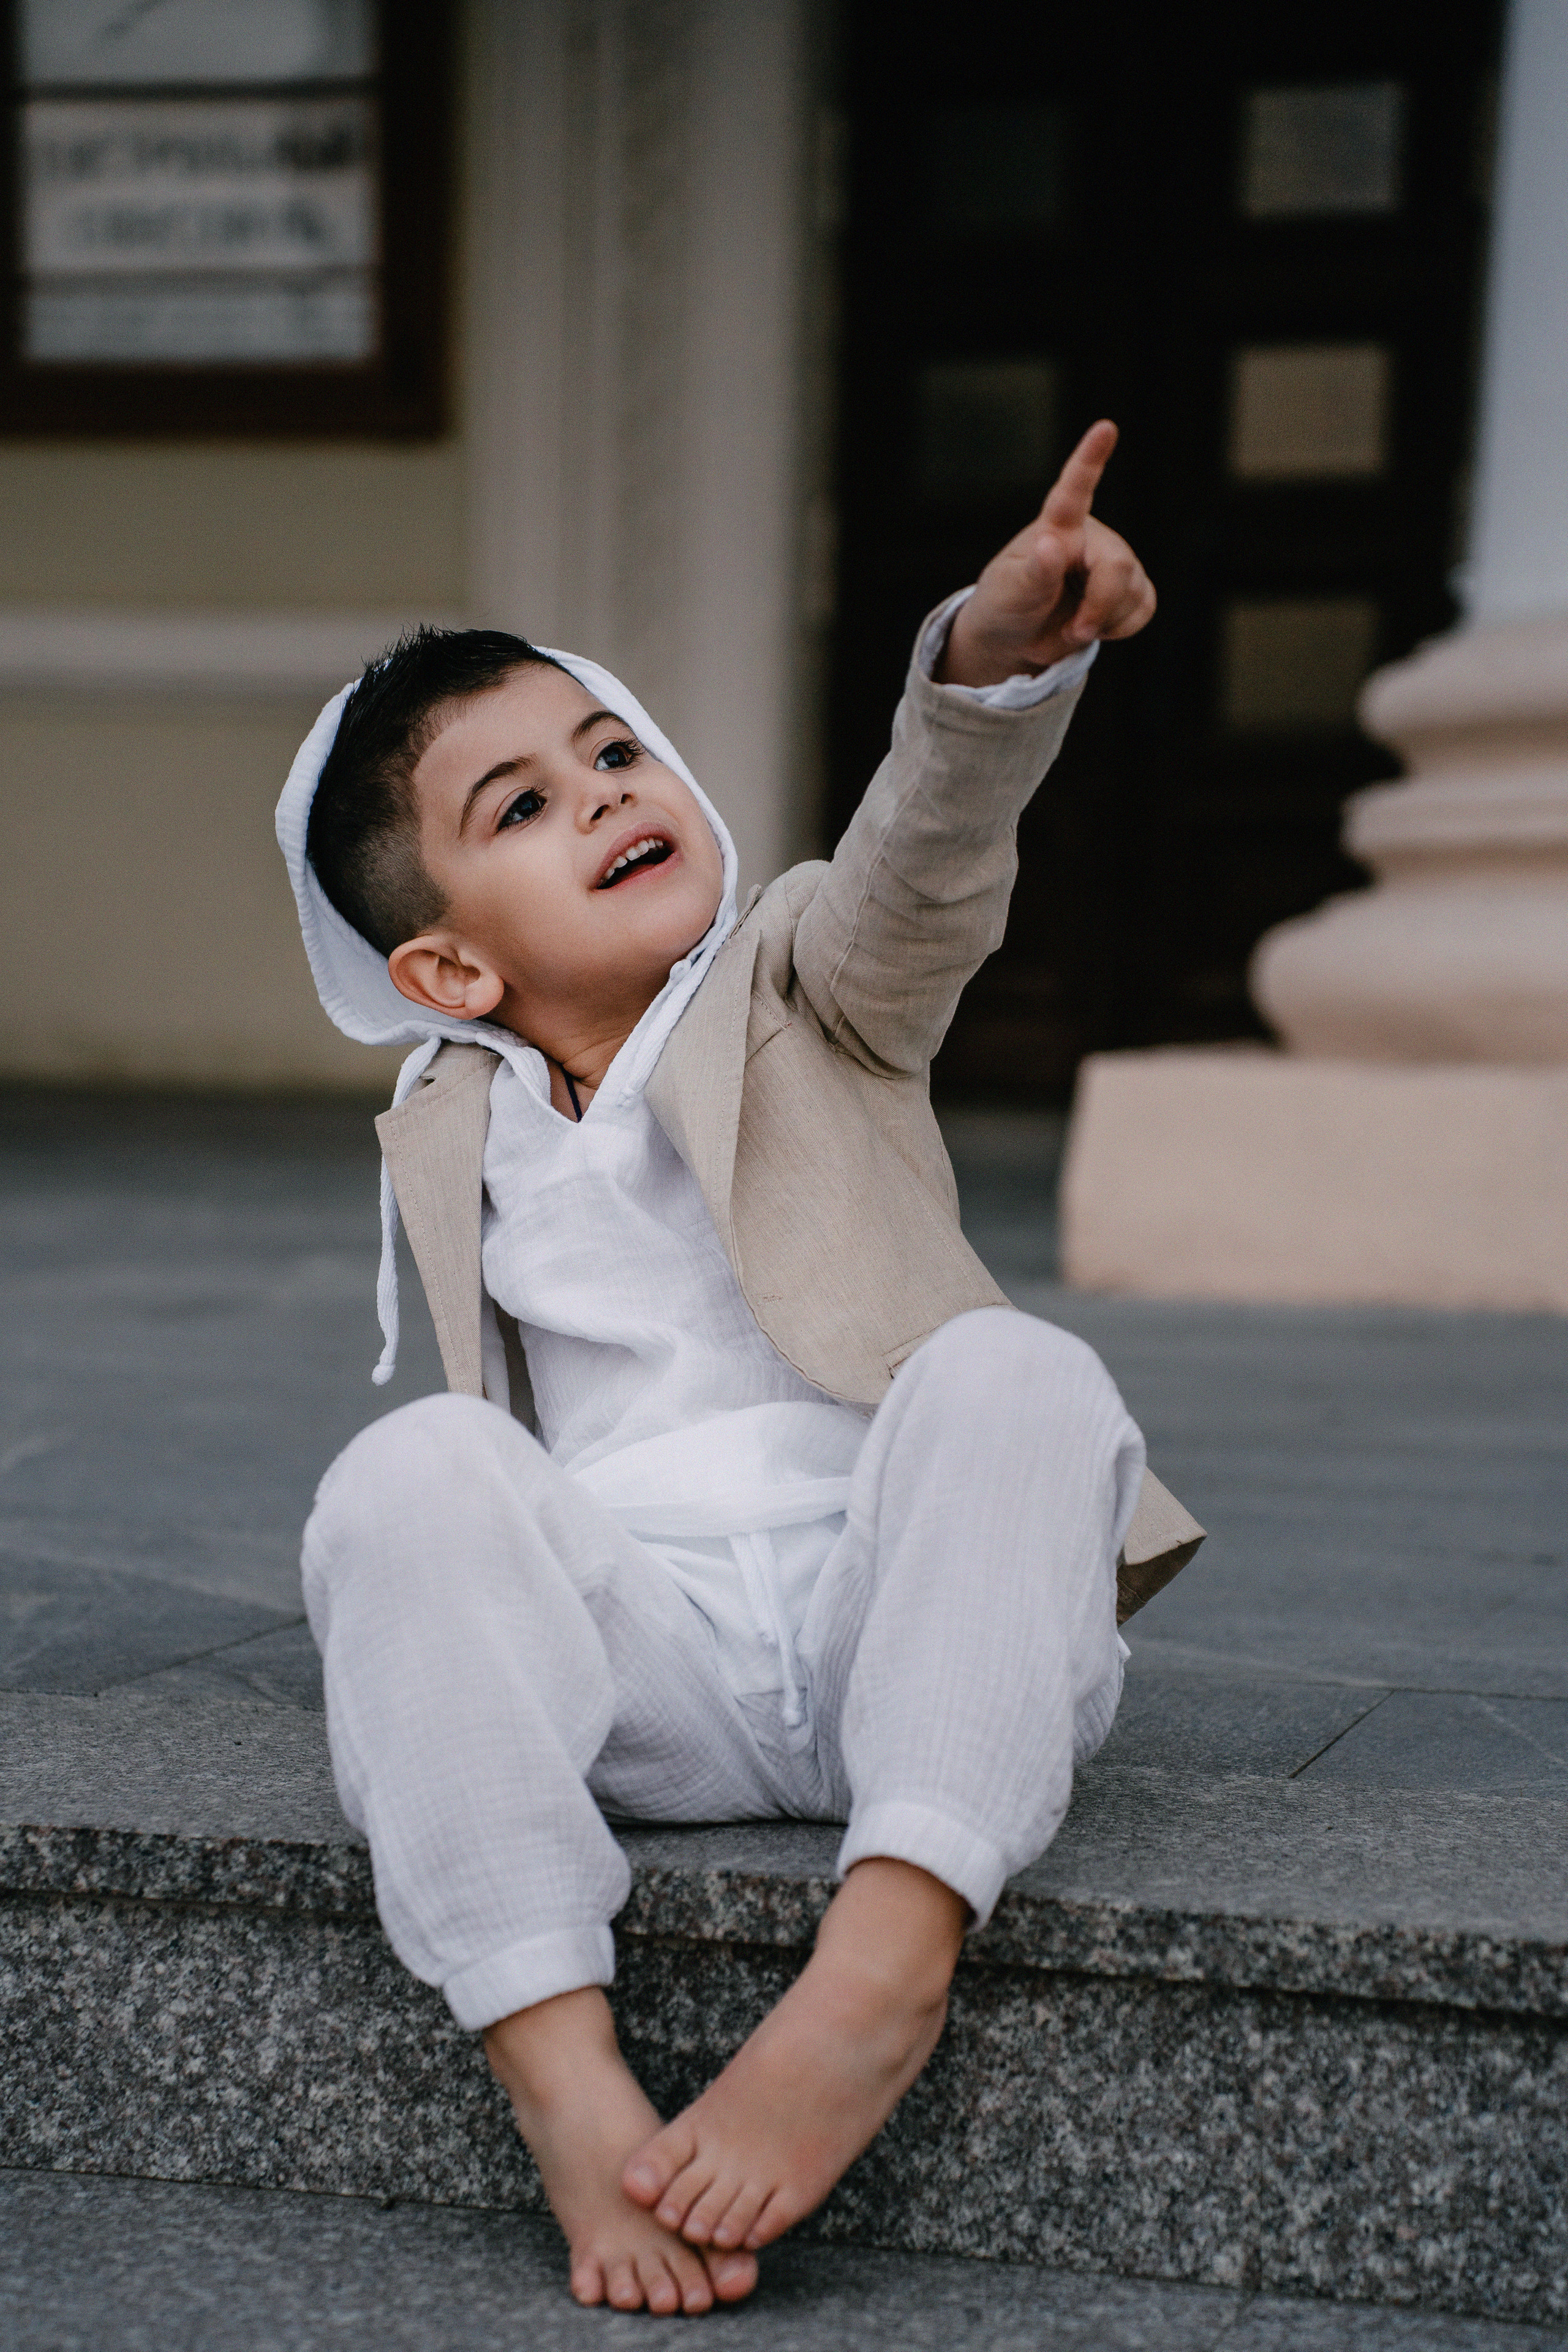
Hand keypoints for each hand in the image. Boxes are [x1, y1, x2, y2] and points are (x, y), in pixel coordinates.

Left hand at [935, 420, 1155, 688]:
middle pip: (1118, 565)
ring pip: (1134, 592)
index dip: (1090, 459)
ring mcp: (1115, 561)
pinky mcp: (1131, 589)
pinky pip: (1144, 609)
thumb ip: (1031, 574)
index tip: (1105, 428)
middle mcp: (1091, 537)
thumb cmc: (1006, 605)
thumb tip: (1051, 546)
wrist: (1018, 636)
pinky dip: (1120, 628)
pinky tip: (1096, 625)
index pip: (1074, 490)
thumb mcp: (1007, 594)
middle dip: (1100, 606)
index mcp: (1057, 526)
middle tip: (1074, 631)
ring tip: (1072, 626)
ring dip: (1104, 621)